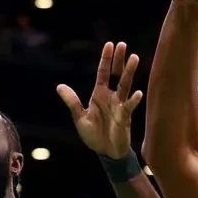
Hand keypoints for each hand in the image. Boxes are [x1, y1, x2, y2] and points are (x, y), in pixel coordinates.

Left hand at [57, 42, 143, 158]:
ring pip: (125, 85)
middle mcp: (111, 97)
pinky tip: (137, 93)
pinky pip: (129, 107)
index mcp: (99, 94)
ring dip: (129, 72)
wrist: (105, 152)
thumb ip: (72, 102)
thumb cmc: (94, 135)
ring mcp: (119, 106)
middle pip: (116, 74)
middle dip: (119, 60)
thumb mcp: (79, 117)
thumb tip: (60, 86)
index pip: (103, 73)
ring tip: (134, 58)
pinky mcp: (125, 118)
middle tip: (123, 44)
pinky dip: (133, 100)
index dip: (106, 59)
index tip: (110, 44)